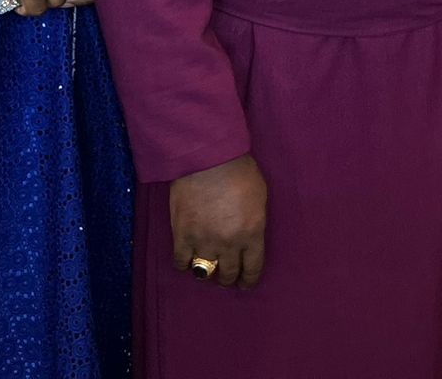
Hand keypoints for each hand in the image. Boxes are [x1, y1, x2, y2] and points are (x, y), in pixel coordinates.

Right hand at [170, 155, 268, 289]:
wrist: (208, 158)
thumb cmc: (239, 171)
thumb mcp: (260, 197)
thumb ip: (255, 222)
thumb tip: (250, 237)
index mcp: (252, 234)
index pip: (252, 269)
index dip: (248, 280)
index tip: (245, 284)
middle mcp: (229, 244)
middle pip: (227, 274)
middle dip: (228, 277)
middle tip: (225, 276)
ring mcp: (204, 242)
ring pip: (205, 273)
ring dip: (206, 273)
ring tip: (206, 269)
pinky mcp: (182, 236)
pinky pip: (181, 263)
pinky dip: (185, 264)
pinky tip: (187, 260)